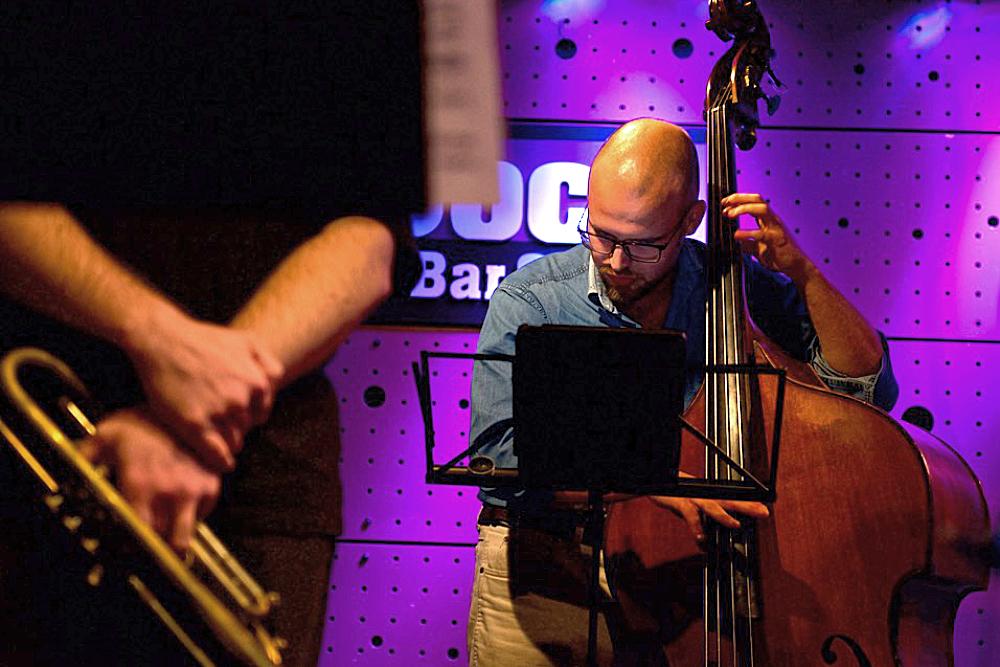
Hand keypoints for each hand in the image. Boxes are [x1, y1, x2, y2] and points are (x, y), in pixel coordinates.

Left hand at [78, 406, 220, 551]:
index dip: (127, 548)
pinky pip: (201, 517)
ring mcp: (192, 491)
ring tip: (161, 544)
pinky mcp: (210, 486)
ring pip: (182, 538)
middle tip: (140, 548)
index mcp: (139, 486)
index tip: (122, 550)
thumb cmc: (143, 420)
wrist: (184, 406)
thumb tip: (65, 470)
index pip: (134, 534)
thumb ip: (84, 457)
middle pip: (158, 542)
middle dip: (148, 549)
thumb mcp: (106, 435)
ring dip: (171, 542)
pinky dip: (190, 520)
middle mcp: (168, 493)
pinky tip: (178, 511)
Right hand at [126, 313, 283, 471]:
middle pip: (246, 428)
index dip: (247, 415)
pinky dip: (221, 462)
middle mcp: (240, 400)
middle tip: (218, 423)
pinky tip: (222, 464)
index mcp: (256, 383)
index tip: (234, 415)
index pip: (261, 414)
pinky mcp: (193, 425)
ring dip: (227, 443)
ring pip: (233, 442)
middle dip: (236, 427)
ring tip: (215, 438)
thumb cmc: (203, 339)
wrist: (162, 340)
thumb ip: (268, 363)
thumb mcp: (247, 341)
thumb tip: (275, 386)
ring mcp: (217, 413)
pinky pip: (216, 454)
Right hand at [648, 495, 769, 542]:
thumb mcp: (692, 507)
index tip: (765, 510)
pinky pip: (690, 516)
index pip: (734, 499)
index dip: (750, 505)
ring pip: (712, 507)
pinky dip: (696, 527)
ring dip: (724, 517)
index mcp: (711, 496)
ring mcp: (694, 499)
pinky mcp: (681, 503)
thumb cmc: (676, 495)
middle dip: (747, 508)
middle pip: (730, 501)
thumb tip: (705, 539)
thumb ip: (701, 522)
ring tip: (736, 525)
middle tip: (764, 512)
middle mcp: (706, 496)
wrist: (657, 483)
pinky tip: (701, 538)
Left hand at [725, 193, 815, 281]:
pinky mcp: (777, 239)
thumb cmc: (780, 255)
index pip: (754, 202)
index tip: (725, 203)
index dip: (739, 199)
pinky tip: (737, 235)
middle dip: (740, 198)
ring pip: (762, 209)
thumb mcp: (759, 248)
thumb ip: (748, 243)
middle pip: (758, 199)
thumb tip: (736, 241)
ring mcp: (776, 228)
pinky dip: (748, 233)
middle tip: (725, 203)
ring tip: (730, 214)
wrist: (796, 267)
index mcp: (768, 220)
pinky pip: (762, 233)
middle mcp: (773, 220)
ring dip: (744, 208)